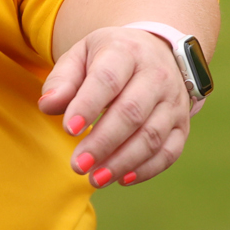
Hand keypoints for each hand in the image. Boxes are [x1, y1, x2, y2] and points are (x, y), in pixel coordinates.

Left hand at [37, 26, 190, 187]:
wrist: (157, 50)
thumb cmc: (109, 57)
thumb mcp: (81, 56)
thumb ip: (62, 80)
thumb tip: (47, 106)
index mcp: (126, 52)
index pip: (107, 79)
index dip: (88, 105)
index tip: (69, 130)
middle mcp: (156, 75)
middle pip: (131, 112)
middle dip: (103, 142)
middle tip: (78, 165)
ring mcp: (173, 101)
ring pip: (151, 136)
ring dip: (122, 161)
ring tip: (95, 178)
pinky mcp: (182, 124)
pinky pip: (169, 151)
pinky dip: (146, 169)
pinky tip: (122, 179)